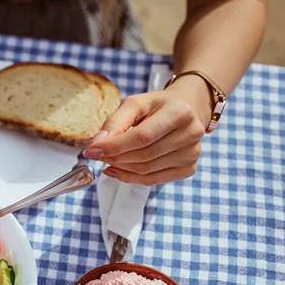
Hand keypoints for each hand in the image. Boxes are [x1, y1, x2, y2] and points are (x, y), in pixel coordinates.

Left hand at [84, 78, 211, 185]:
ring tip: (108, 159)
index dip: (114, 146)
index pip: (142, 137)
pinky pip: (155, 180)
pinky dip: (131, 178)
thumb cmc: (157, 106)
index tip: (91, 150)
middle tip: (97, 154)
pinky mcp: (190, 168)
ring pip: (147, 171)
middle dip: (115, 157)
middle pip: (144, 156)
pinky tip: (118, 170)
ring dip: (121, 168)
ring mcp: (193, 153)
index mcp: (179, 112)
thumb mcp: (135, 104)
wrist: (187, 110)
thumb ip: (115, 121)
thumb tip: (98, 143)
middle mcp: (192, 133)